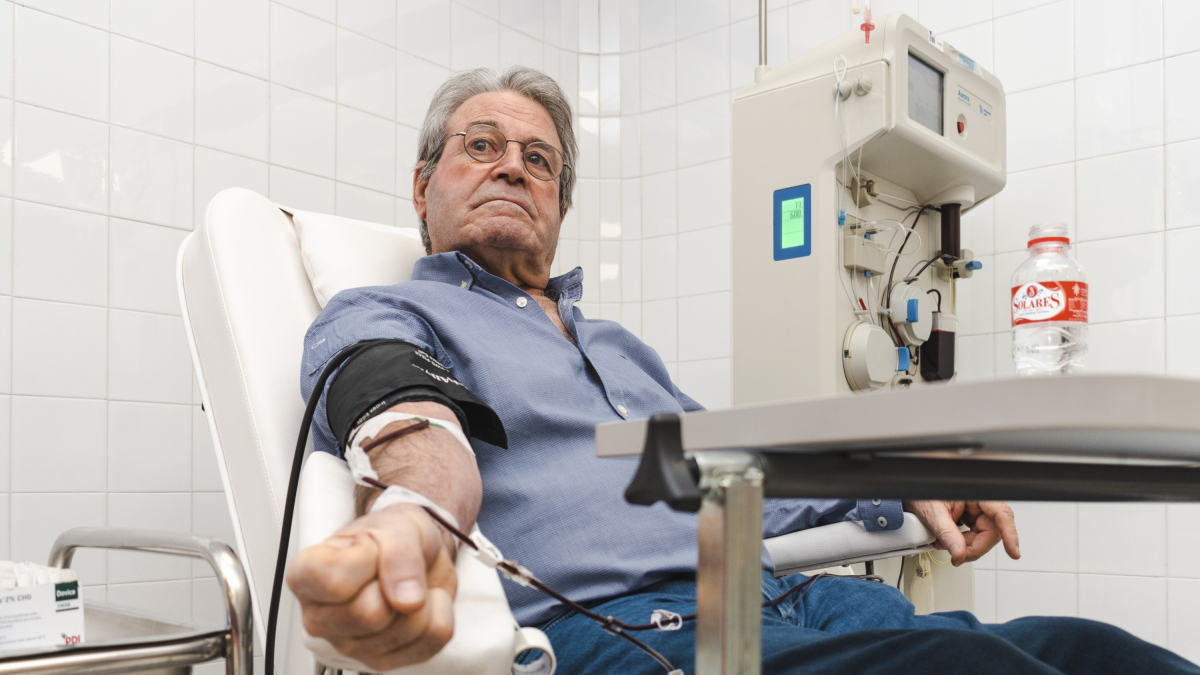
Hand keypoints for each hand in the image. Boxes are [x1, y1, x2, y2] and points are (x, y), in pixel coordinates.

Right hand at [287, 503, 457, 670]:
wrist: (415, 551)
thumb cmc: (390, 535)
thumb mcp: (396, 524)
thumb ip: (399, 554)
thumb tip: (408, 600)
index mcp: (307, 576)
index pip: (335, 583)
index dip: (368, 560)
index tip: (371, 546)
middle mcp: (319, 617)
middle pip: (370, 614)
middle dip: (397, 583)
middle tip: (393, 568)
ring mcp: (349, 645)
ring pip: (403, 630)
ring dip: (421, 599)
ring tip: (406, 584)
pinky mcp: (383, 661)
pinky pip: (430, 642)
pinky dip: (439, 614)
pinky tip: (421, 602)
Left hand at [903, 500, 1019, 565]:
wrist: (910, 493)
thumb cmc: (921, 493)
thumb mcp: (932, 513)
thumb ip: (947, 534)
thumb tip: (959, 554)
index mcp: (975, 493)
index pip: (1000, 514)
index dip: (1010, 534)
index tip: (1013, 552)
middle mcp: (980, 501)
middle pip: (993, 531)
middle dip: (974, 547)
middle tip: (957, 557)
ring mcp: (976, 510)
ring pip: (984, 537)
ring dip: (966, 547)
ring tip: (945, 545)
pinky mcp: (971, 518)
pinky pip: (975, 535)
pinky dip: (962, 544)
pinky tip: (950, 543)